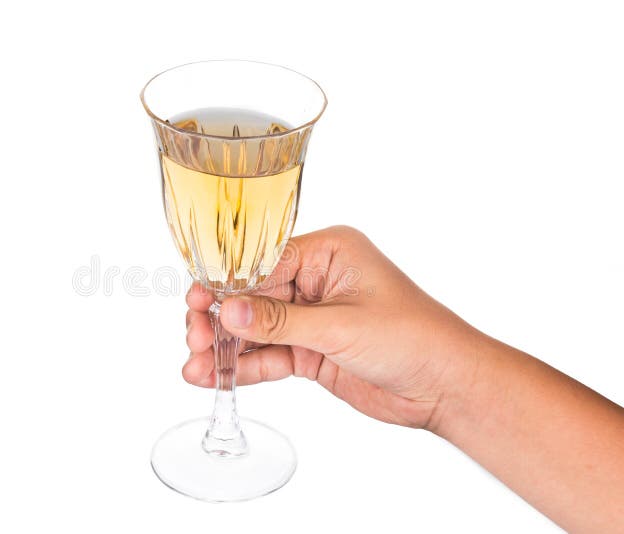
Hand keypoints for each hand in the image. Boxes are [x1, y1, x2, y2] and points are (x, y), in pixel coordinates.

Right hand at [183, 225, 480, 429]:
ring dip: (226, 348)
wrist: (446, 386)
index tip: (196, 300)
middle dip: (220, 319)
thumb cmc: (414, 338)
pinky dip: (245, 367)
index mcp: (328, 253)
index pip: (262, 262)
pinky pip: (270, 355)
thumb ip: (280, 322)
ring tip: (197, 366)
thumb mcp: (341, 326)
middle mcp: (316, 281)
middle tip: (195, 339)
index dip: (225, 283)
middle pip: (251, 296)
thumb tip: (228, 311)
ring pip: (256, 329)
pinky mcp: (312, 351)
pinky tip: (217, 377)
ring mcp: (312, 318)